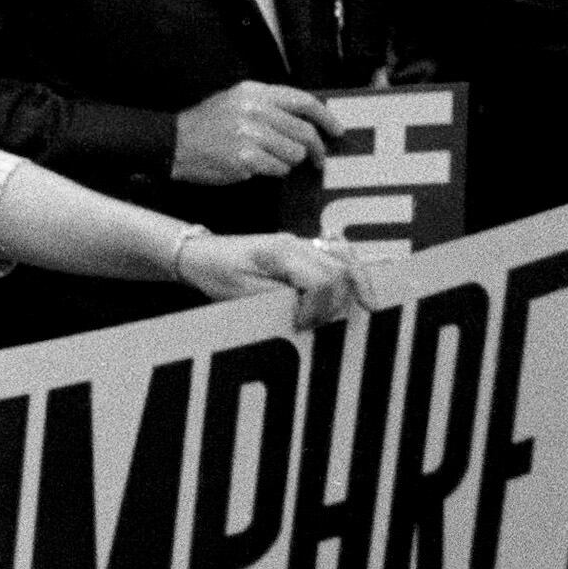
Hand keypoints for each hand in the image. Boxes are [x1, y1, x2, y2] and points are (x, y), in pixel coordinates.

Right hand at [171, 80, 334, 185]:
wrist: (173, 144)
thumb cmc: (207, 125)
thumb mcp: (236, 101)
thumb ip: (269, 106)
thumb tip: (307, 122)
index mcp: (254, 92)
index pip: (302, 101)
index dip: (326, 117)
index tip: (336, 130)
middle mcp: (254, 110)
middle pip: (304, 131)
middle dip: (315, 149)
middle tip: (318, 159)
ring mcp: (250, 135)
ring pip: (295, 153)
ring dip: (289, 161)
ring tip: (270, 159)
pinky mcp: (246, 158)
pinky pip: (279, 169)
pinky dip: (274, 172)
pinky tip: (257, 167)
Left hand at [174, 229, 368, 331]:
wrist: (201, 255)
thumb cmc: (218, 274)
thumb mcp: (244, 295)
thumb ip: (282, 301)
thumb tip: (315, 313)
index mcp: (281, 253)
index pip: (323, 280)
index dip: (321, 309)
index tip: (304, 325)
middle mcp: (297, 243)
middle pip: (341, 268)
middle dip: (342, 299)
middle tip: (326, 323)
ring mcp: (302, 243)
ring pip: (346, 257)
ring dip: (356, 283)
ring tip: (366, 306)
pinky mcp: (303, 250)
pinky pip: (338, 254)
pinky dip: (350, 271)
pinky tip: (356, 288)